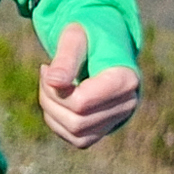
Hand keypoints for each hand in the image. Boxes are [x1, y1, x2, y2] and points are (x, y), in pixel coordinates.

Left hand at [38, 20, 140, 148]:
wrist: (102, 43)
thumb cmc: (88, 35)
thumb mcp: (75, 36)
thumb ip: (66, 58)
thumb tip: (53, 82)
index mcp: (125, 79)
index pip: (83, 102)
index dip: (57, 90)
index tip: (47, 67)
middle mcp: (128, 103)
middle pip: (78, 120)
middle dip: (51, 98)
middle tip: (45, 73)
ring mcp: (117, 119)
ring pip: (75, 131)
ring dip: (51, 109)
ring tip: (49, 84)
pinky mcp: (104, 129)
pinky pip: (75, 138)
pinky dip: (57, 120)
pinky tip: (55, 98)